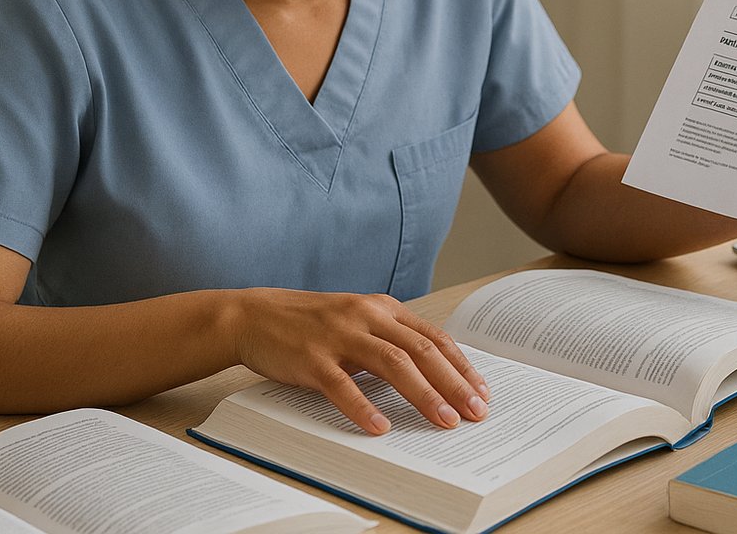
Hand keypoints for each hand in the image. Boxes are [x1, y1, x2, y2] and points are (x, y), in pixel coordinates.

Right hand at [232, 289, 489, 434]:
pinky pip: (342, 385)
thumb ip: (391, 340)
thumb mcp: (359, 322)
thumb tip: (434, 375)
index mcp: (383, 309)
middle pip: (422, 350)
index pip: (434, 338)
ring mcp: (339, 336)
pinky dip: (363, 407)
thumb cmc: (313, 324)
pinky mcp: (312, 358)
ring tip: (444, 421)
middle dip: (454, 383)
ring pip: (392, 364)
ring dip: (423, 395)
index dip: (461, 366)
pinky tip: (380, 428)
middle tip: (475, 412)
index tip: (482, 392)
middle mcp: (366, 317)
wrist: (255, 316)